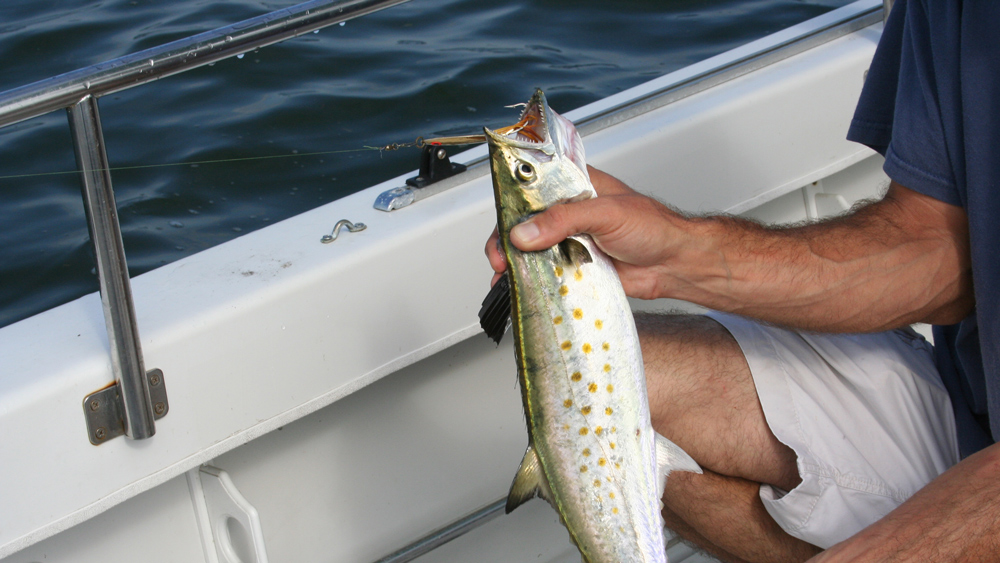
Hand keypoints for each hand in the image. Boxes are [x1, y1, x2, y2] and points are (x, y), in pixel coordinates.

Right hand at [485, 166, 690, 298]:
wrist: (674, 264)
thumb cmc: (653, 227)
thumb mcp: (606, 213)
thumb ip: (564, 220)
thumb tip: (526, 232)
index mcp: (576, 185)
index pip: (533, 188)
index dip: (511, 205)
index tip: (501, 224)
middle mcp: (569, 211)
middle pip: (525, 221)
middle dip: (506, 240)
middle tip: (500, 257)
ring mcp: (570, 239)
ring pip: (531, 248)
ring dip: (515, 262)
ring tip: (505, 276)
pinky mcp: (574, 265)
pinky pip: (545, 272)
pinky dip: (530, 280)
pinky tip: (519, 288)